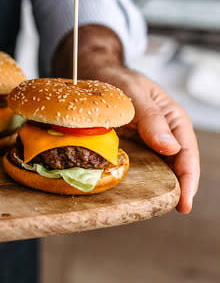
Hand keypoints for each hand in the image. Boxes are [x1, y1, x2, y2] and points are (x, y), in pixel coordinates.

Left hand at [53, 25, 199, 213]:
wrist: (94, 74)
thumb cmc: (116, 79)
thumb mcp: (133, 93)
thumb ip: (151, 118)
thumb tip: (171, 147)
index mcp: (173, 118)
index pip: (186, 152)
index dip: (189, 177)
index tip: (185, 200)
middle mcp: (165, 132)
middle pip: (179, 164)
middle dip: (181, 187)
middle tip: (179, 208)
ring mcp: (149, 140)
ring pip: (163, 167)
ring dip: (164, 185)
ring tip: (162, 205)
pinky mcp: (133, 146)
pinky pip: (142, 165)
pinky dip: (144, 178)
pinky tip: (139, 192)